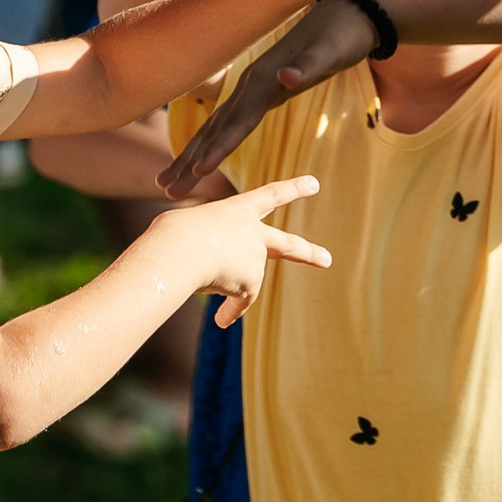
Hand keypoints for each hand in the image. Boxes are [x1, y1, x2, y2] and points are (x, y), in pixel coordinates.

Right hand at [147, 175, 329, 323]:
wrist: (180, 249)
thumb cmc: (174, 235)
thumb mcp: (186, 228)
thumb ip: (205, 245)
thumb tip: (213, 277)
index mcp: (236, 210)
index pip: (269, 195)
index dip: (293, 189)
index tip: (314, 183)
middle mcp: (253, 233)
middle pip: (287, 245)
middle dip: (308, 253)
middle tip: (327, 261)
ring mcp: (256, 258)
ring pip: (242, 283)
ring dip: (227, 287)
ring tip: (202, 276)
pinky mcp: (253, 282)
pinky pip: (238, 303)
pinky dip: (229, 312)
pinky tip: (219, 318)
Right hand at [159, 0, 376, 197]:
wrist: (347, 9)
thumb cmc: (343, 34)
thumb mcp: (331, 51)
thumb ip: (307, 66)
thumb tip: (284, 76)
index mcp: (265, 79)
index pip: (237, 121)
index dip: (218, 147)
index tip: (198, 172)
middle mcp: (251, 83)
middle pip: (215, 129)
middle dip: (190, 160)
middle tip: (168, 189)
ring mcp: (252, 86)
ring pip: (214, 126)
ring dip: (191, 154)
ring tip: (168, 180)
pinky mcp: (259, 90)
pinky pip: (227, 122)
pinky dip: (209, 141)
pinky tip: (198, 154)